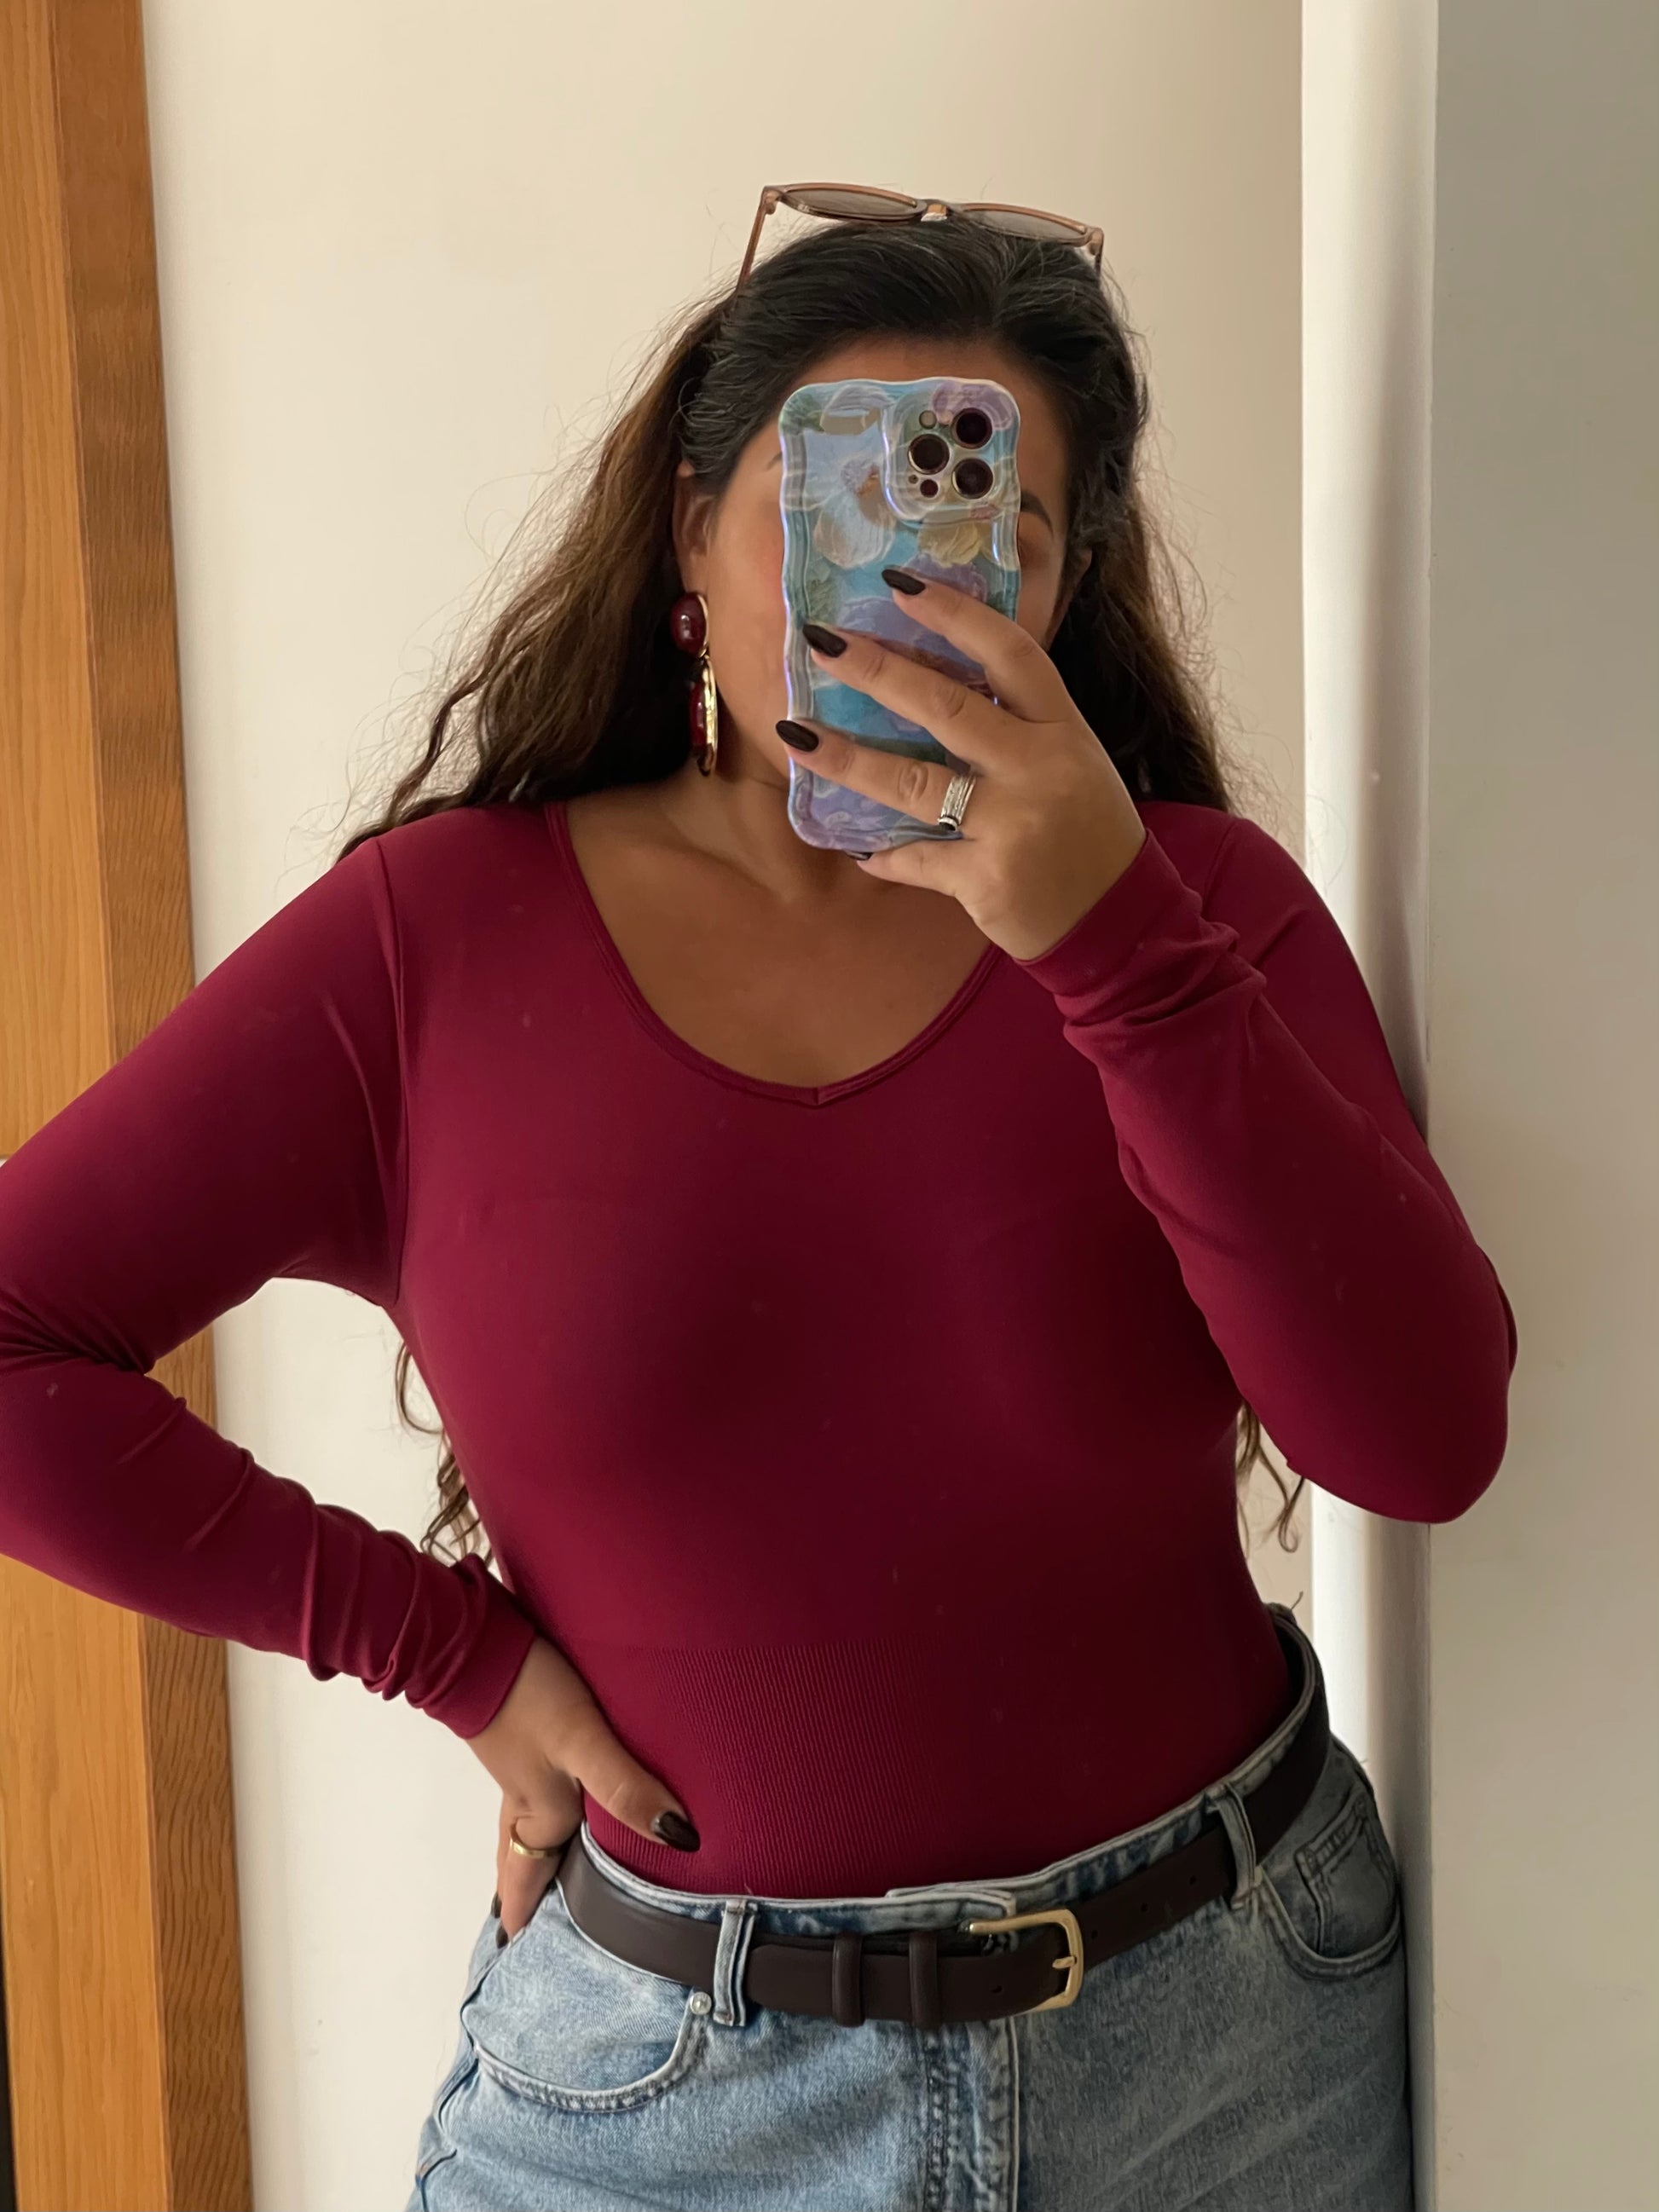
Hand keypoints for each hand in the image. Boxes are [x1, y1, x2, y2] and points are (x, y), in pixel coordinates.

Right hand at [464, 1635, 698, 1940]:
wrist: (475, 1643)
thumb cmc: (528, 1697)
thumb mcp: (583, 1742)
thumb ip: (626, 1788)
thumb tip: (682, 1839)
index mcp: (541, 1813)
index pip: (530, 1881)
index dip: (525, 1917)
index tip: (515, 1955)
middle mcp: (526, 1799)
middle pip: (524, 1861)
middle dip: (527, 1895)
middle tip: (527, 1929)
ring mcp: (519, 1767)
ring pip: (525, 1828)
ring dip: (532, 1857)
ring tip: (542, 1878)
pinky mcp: (520, 1736)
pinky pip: (530, 1793)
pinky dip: (538, 1815)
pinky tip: (554, 1799)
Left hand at [780, 567, 1146, 961]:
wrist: (1121, 923)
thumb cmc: (1089, 836)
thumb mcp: (1072, 763)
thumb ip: (1018, 725)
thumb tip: (930, 682)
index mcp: (1062, 730)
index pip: (1010, 654)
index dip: (955, 614)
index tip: (900, 584)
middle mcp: (1040, 768)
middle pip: (948, 707)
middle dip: (879, 671)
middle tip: (822, 642)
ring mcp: (1013, 824)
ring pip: (915, 781)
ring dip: (849, 757)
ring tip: (798, 735)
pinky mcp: (987, 877)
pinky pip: (918, 858)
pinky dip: (886, 855)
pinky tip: (857, 849)